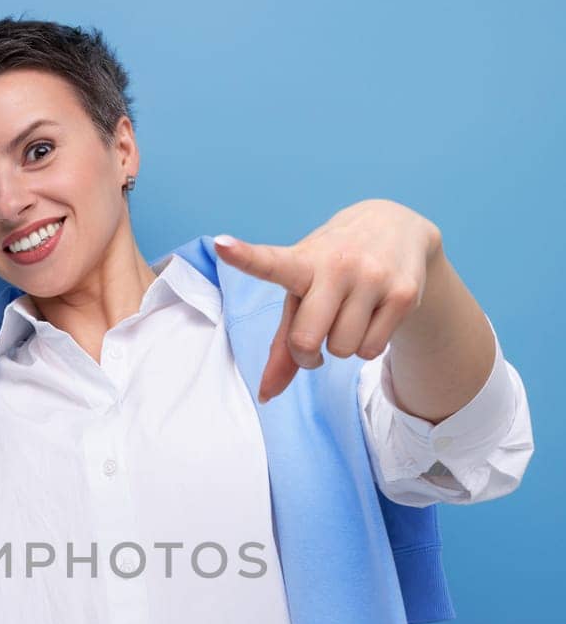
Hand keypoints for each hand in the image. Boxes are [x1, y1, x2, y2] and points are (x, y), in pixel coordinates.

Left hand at [214, 199, 441, 402]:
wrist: (396, 228)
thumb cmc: (333, 267)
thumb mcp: (303, 293)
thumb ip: (282, 343)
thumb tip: (266, 395)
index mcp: (303, 261)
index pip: (271, 263)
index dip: (245, 257)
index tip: (221, 245)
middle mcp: (338, 265)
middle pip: (306, 340)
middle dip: (307, 353)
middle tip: (314, 339)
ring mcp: (373, 278)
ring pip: (343, 351)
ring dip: (341, 346)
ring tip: (349, 315)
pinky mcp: (403, 294)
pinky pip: (372, 350)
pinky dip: (366, 345)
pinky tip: (372, 315)